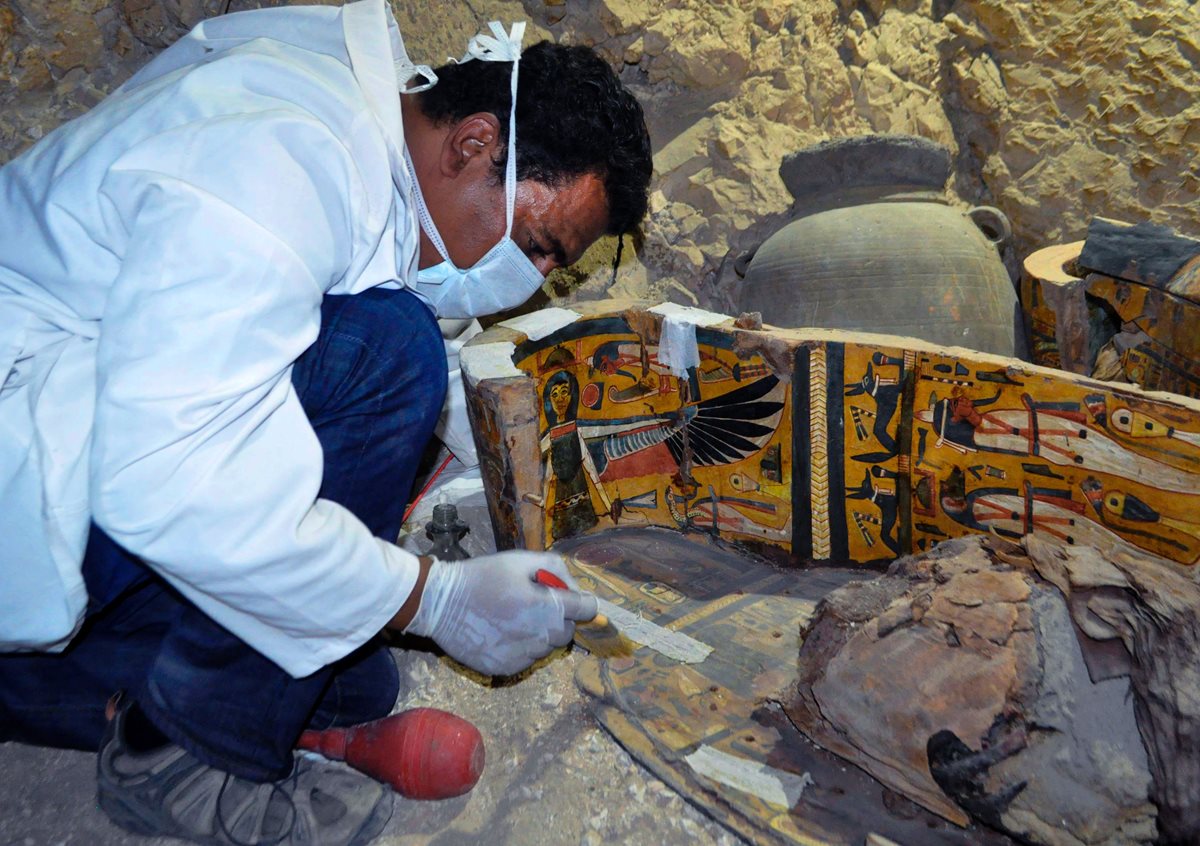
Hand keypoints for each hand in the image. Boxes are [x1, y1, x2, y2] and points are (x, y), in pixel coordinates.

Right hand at [402, 551, 597, 676]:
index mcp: (546, 606)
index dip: (582, 602)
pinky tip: (502, 633)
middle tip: (535, 605)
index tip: (572, 599)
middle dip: (559, 618)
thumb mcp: (520, 560)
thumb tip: (576, 590)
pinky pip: (528, 659)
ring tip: (514, 618)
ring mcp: (523, 656)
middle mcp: (539, 635)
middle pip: (568, 631)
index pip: (587, 609)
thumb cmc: (482, 577)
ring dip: (540, 634)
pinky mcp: (507, 669)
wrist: (441, 603)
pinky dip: (522, 648)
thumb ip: (557, 569)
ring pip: (547, 648)